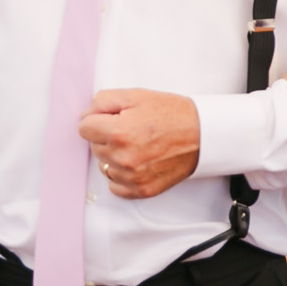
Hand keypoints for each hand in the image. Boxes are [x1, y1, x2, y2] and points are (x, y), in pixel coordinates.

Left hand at [80, 90, 199, 199]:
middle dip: (106, 136)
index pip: (84, 128)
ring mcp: (133, 177)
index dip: (97, 120)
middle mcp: (123, 157)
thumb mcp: (136, 95)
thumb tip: (85, 115)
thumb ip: (103, 101)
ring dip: (114, 156)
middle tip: (131, 129)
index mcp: (119, 132)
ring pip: (104, 166)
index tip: (113, 118)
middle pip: (94, 147)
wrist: (203, 134)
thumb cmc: (172, 114)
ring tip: (137, 145)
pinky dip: (122, 175)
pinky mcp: (142, 190)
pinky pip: (115, 186)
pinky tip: (137, 161)